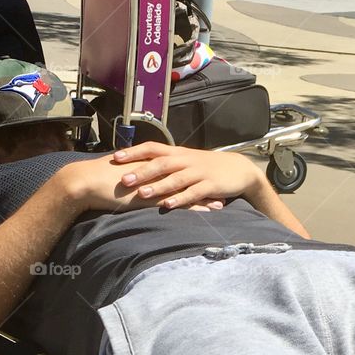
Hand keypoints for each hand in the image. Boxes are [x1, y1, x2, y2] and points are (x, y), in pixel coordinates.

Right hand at [59, 152, 225, 215]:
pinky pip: (177, 203)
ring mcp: (154, 184)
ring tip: (221, 205)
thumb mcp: (117, 173)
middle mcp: (155, 171)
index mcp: (147, 164)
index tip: (204, 179)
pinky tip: (205, 214)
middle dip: (203, 185)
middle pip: (186, 177)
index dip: (190, 173)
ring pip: (186, 191)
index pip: (174, 168)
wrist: (86, 181)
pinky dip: (193, 208)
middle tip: (220, 190)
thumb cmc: (96, 179)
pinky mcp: (151, 198)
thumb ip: (127, 174)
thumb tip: (128, 178)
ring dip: (204, 198)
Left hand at [111, 141, 266, 208]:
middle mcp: (186, 161)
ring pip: (175, 179)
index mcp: (178, 153)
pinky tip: (167, 206)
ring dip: (158, 186)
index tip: (115, 157)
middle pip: (161, 163)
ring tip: (141, 194)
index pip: (152, 148)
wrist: (239, 170)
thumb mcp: (186, 161)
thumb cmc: (207, 167)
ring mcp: (198, 173)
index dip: (134, 152)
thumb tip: (139, 167)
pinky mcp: (210, 186)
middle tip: (123, 179)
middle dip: (142, 171)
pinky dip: (180, 199)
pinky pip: (193, 193)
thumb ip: (165, 163)